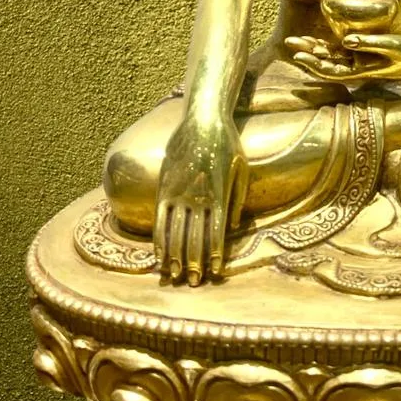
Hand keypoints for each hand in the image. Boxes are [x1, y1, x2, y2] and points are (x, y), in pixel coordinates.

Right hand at [153, 113, 247, 285]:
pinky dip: (159, 238)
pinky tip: (159, 255)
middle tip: (193, 282)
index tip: (215, 272)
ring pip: (175, 231)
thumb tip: (234, 227)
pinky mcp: (164, 186)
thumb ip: (238, 198)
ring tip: (174, 275)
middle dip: (194, 262)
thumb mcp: (242, 167)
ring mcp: (178, 191)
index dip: (215, 253)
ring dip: (174, 255)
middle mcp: (198, 194)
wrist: (202, 118)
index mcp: (219, 192)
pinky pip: (160, 217)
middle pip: (195, 236)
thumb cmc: (227, 143)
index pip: (217, 231)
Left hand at [285, 32, 400, 82]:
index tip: (298, 55)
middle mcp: (358, 69)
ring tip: (296, 41)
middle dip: (307, 54)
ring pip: (331, 58)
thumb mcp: (393, 45)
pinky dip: (328, 47)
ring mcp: (361, 62)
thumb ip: (369, 43)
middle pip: (326, 64)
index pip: (331, 71)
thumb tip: (345, 40)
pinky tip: (316, 41)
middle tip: (289, 42)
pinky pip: (341, 52)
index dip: (313, 64)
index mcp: (362, 72)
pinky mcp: (365, 55)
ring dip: (314, 50)